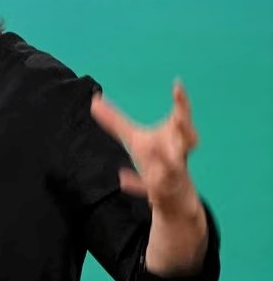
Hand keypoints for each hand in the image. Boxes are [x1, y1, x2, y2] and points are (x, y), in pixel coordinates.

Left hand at [90, 80, 199, 211]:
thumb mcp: (134, 139)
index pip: (182, 116)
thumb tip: (94, 100)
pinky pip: (152, 189)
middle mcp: (177, 153)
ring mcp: (172, 174)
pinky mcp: (163, 192)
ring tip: (151, 148)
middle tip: (177, 119)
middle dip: (183, 130)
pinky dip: (136, 185)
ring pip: (172, 166)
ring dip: (164, 159)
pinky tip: (122, 179)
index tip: (177, 84)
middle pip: (187, 141)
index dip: (181, 101)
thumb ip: (116, 122)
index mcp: (174, 137)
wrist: (173, 196)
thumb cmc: (156, 159)